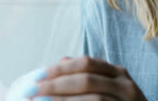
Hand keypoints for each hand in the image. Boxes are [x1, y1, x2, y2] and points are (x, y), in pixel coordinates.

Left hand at [29, 56, 146, 100]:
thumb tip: (61, 60)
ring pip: (93, 99)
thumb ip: (88, 75)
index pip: (86, 63)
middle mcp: (125, 85)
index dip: (60, 68)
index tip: (37, 75)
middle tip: (32, 91)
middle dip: (56, 84)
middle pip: (86, 79)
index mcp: (118, 73)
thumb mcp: (109, 88)